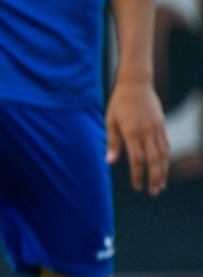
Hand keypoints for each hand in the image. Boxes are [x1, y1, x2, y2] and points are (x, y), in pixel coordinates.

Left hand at [107, 78, 168, 194]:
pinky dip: (166, 158)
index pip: (137, 159)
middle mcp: (147, 132)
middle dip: (155, 178)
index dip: (138, 175)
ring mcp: (157, 129)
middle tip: (153, 192)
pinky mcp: (162, 125)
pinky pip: (166, 145)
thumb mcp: (110, 121)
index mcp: (132, 132)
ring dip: (163, 171)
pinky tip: (164, 167)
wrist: (136, 85)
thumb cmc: (119, 103)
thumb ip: (112, 142)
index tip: (137, 187)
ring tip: (161, 185)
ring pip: (163, 154)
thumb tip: (110, 162)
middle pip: (154, 160)